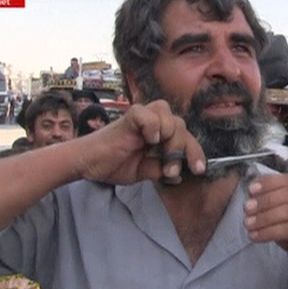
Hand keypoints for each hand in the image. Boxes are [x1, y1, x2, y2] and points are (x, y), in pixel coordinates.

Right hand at [73, 100, 205, 184]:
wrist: (88, 164)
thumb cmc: (114, 165)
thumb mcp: (144, 172)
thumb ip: (162, 171)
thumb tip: (181, 176)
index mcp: (160, 134)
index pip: (186, 138)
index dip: (195, 152)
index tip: (199, 170)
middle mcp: (154, 123)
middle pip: (182, 126)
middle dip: (183, 149)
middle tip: (172, 169)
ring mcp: (142, 118)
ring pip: (170, 116)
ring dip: (170, 137)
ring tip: (158, 153)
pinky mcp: (129, 117)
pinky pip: (147, 113)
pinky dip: (152, 125)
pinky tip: (149, 140)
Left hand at [244, 174, 287, 273]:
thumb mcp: (285, 210)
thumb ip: (274, 197)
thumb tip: (252, 190)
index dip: (269, 183)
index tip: (250, 189)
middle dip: (265, 201)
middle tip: (246, 208)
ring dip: (264, 218)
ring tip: (248, 223)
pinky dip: (269, 232)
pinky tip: (256, 236)